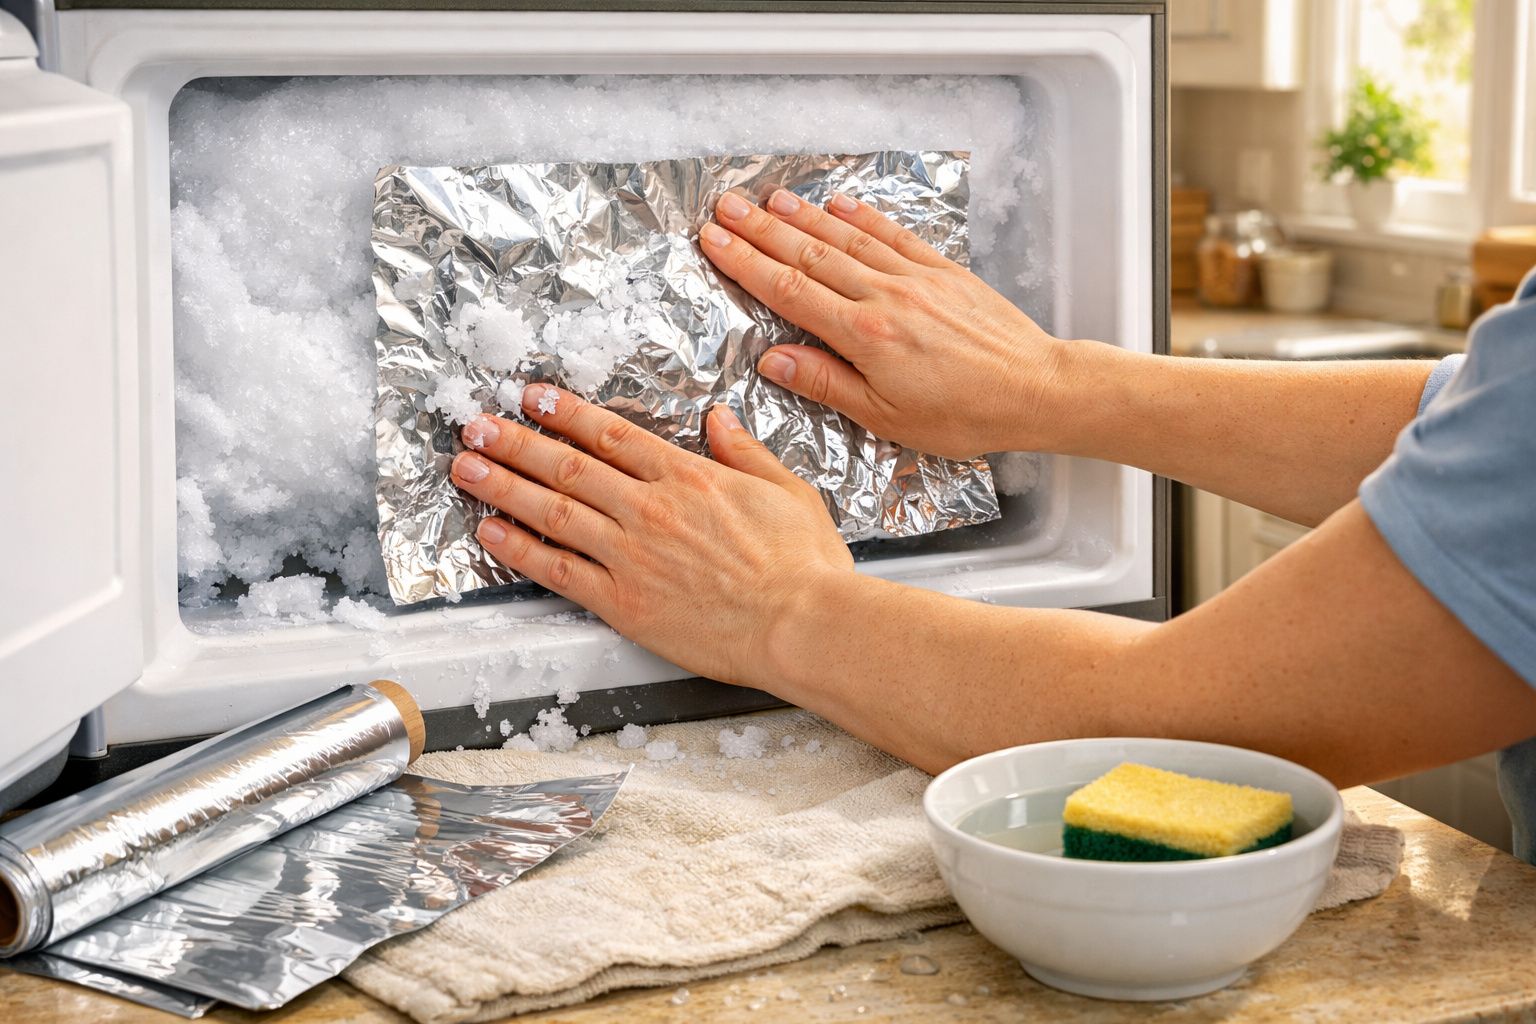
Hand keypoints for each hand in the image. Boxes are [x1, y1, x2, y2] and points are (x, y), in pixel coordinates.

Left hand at [450, 384, 852, 687]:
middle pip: (567, 465)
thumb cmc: (803, 567)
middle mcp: (649, 509)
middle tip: (476, 425)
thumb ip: (747, 452)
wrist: (800, 625)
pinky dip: (518, 549)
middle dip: (515, 441)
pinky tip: (489, 531)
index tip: (533, 396)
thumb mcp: (789, 490)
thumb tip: (719, 419)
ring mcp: (630, 555)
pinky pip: (557, 569)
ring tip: (464, 465)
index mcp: (688, 477)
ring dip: (502, 485)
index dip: (566, 412)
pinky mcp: (622, 603)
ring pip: (551, 510)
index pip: (612, 435)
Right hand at [699, 188, 1069, 459]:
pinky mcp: (944, 271)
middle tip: (726, 206)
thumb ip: (826, 382)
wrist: (1036, 391)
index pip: (790, 292)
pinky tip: (839, 203)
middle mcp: (885, 296)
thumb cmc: (965, 415)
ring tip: (768, 198)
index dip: (747, 264)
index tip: (716, 242)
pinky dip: (863, 216)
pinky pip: (894, 235)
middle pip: (810, 255)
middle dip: (762, 230)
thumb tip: (774, 359)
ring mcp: (915, 278)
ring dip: (803, 216)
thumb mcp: (885, 417)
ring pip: (847, 238)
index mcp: (865, 336)